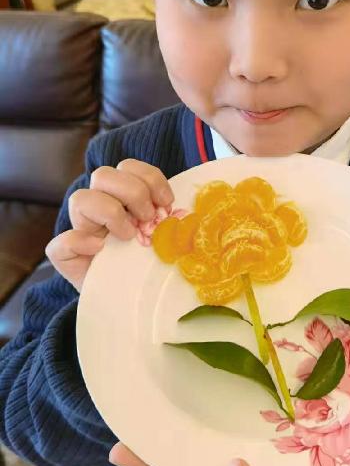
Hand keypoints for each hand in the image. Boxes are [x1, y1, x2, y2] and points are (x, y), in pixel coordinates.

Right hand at [46, 159, 173, 291]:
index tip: (167, 203)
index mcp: (121, 197)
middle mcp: (98, 207)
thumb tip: (174, 215)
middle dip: (132, 192)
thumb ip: (169, 221)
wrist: (128, 298)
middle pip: (103, 175)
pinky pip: (59, 243)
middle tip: (148, 219)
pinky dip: (79, 242)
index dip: (150, 178)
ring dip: (110, 212)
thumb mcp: (165, 237)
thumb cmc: (148, 263)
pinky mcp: (66, 257)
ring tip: (129, 236)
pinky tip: (99, 250)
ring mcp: (80, 230)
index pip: (128, 167)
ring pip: (80, 198)